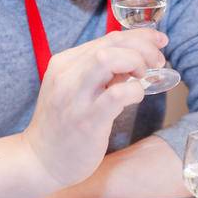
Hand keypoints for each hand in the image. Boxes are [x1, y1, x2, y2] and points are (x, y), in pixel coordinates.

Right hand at [22, 29, 166, 187]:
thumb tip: (134, 59)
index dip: (140, 36)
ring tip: (142, 77)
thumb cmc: (63, 125)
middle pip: (112, 42)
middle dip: (143, 46)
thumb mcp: (75, 88)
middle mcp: (67, 74)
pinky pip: (117, 94)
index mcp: (65, 63)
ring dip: (136, 62)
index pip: (108, 38)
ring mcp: (75, 97)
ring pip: (109, 59)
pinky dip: (134, 90)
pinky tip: (135, 97)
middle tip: (156, 62)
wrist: (39, 161)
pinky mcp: (86, 120)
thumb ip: (100, 72)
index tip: (158, 42)